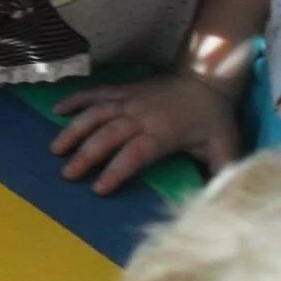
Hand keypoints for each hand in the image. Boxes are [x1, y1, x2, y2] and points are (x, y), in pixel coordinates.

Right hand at [50, 72, 240, 194]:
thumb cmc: (213, 118)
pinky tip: (57, 111)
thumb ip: (220, 174)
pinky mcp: (122, 89)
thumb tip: (217, 202)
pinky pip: (94, 93)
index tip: (99, 189)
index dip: (116, 171)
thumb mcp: (224, 147)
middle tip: (67, 173)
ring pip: (95, 113)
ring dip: (74, 130)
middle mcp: (139, 115)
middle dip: (85, 155)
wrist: (206, 78)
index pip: (134, 154)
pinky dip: (75, 100)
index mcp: (162, 133)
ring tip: (55, 148)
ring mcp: (127, 100)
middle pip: (107, 135)